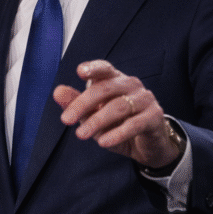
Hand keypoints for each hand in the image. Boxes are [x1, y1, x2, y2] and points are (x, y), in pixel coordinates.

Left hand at [54, 60, 179, 168]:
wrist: (146, 145)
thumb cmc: (117, 125)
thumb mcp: (93, 115)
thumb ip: (76, 103)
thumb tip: (57, 92)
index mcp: (115, 79)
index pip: (104, 68)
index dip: (93, 68)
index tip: (79, 71)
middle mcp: (131, 85)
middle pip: (105, 89)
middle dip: (83, 104)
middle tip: (66, 120)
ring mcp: (145, 99)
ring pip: (119, 107)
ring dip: (97, 121)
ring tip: (81, 134)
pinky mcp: (155, 117)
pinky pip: (135, 124)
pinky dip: (117, 133)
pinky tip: (103, 142)